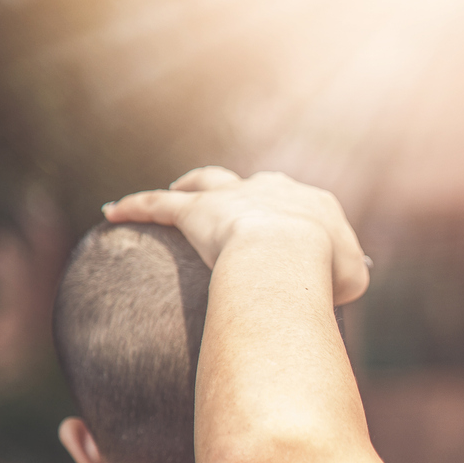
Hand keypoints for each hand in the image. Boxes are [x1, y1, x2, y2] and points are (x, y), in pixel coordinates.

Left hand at [103, 167, 369, 304]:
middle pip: (257, 186)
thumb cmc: (323, 273)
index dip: (299, 221)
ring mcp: (233, 196)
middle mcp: (273, 188)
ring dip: (194, 184)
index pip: (305, 206)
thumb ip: (348, 276)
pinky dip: (134, 206)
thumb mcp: (351, 281)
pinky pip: (157, 205)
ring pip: (207, 181)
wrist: (287, 254)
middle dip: (250, 194)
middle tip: (241, 209)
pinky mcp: (195, 209)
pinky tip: (111, 212)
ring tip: (180, 189)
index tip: (298, 236)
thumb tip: (343, 281)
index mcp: (316, 203)